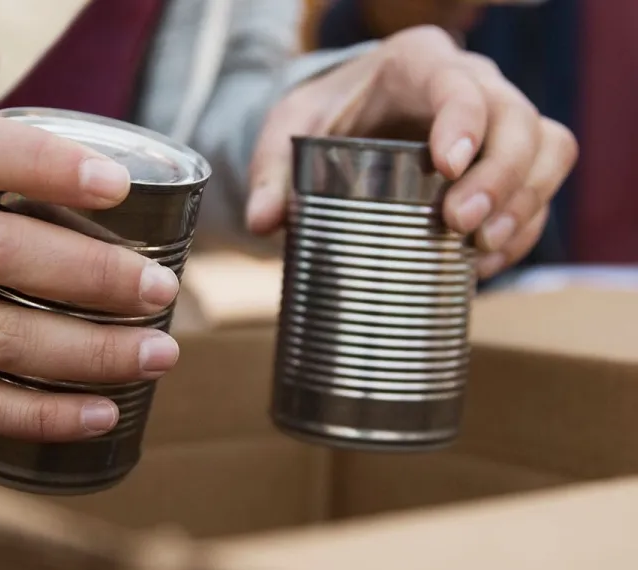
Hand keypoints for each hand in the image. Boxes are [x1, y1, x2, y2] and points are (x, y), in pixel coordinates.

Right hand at [0, 116, 180, 441]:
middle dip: (97, 275)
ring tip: (159, 354)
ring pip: (2, 338)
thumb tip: (155, 213)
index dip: (48, 163)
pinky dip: (49, 414)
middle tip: (163, 290)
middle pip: (2, 251)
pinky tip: (105, 413)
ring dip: (93, 352)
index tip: (119, 185)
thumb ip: (25, 189)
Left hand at [247, 26, 577, 278]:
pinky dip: (523, 227)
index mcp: (417, 65)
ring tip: (484, 249)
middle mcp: (470, 84)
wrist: (349, 118)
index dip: (466, 123)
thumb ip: (271, 173)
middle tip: (462, 226)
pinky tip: (485, 261)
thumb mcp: (289, 133)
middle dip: (502, 177)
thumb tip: (264, 222)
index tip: (449, 170)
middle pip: (520, 119)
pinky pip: (540, 188)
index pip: (458, 84)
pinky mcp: (505, 162)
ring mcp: (495, 123)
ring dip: (526, 203)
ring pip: (549, 149)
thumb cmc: (323, 116)